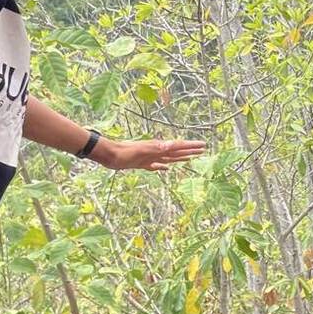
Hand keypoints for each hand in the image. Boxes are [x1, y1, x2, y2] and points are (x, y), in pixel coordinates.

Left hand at [89, 137, 206, 170]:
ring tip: (190, 158)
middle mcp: (156, 151)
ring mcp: (149, 157)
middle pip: (176, 151)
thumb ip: (155, 148)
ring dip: (180, 158)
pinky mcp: (142, 164)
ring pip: (169, 158)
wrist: (109, 155)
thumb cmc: (124, 153)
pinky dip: (163, 167)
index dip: (190, 146)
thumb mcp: (141, 151)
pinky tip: (166, 169)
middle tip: (202, 150)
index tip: (203, 145)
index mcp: (158, 148)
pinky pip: (157, 165)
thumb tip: (171, 145)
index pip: (178, 146)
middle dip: (189, 151)